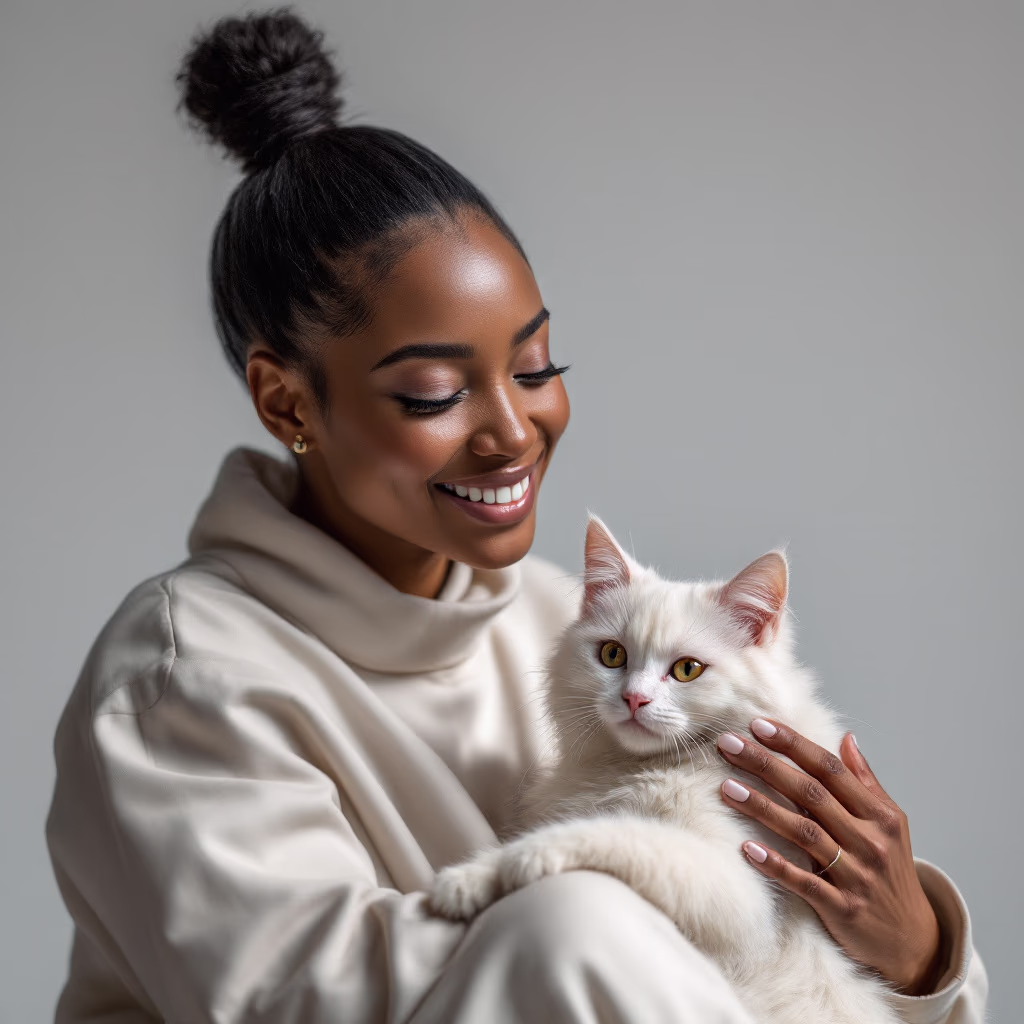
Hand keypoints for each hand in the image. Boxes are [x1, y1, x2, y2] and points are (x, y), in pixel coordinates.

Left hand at [716, 719, 944, 994]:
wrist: (913, 940)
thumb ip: (865, 781)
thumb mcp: (890, 824)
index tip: (759, 724)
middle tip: (729, 744)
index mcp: (879, 815)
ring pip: (804, 833)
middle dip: (767, 765)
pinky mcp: (843, 909)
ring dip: (763, 808)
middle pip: (811, 794)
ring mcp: (856, 875)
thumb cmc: (891, 871)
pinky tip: (747, 848)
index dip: (793, 745)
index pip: (830, 769)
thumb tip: (846, 737)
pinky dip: (776, 864)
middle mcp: (869, 841)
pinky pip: (804, 883)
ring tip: (727, 788)